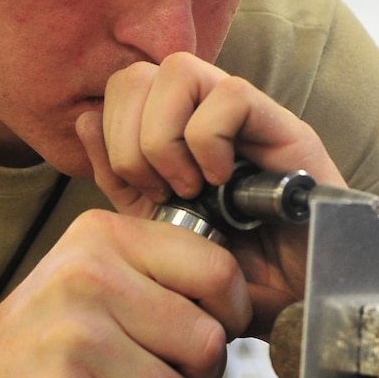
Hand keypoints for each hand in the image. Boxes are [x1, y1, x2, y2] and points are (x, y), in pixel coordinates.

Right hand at [0, 209, 249, 377]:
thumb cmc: (35, 345)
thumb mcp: (84, 279)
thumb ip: (155, 276)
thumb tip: (241, 304)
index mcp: (101, 239)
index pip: (216, 269)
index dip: (232, 314)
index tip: (210, 336)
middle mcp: (87, 278)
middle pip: (206, 342)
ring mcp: (73, 339)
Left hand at [76, 53, 344, 333]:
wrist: (294, 307)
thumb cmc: (232, 276)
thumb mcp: (158, 232)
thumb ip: (121, 181)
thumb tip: (84, 122)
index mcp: (174, 135)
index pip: (122, 90)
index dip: (111, 134)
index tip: (138, 190)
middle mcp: (207, 118)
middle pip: (140, 73)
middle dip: (129, 135)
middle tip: (158, 189)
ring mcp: (246, 120)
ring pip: (179, 70)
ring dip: (166, 136)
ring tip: (189, 186)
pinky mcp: (285, 129)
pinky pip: (229, 94)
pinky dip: (210, 140)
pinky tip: (221, 182)